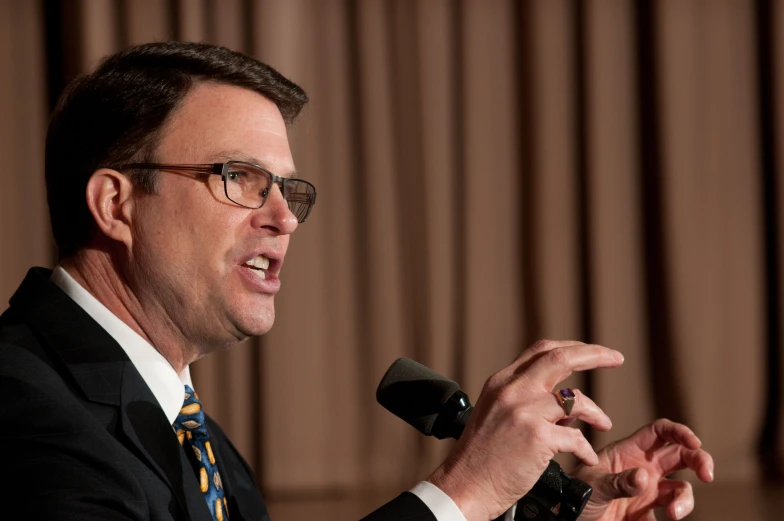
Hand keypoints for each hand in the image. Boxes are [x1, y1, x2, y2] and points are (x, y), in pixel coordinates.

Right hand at [427, 340, 624, 520]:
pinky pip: (576, 438)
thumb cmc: (480, 458)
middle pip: (560, 358)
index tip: (592, 352)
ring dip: (596, 412)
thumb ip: (522, 400)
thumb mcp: (494, 414)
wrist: (464, 486)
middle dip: (595, 354)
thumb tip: (564, 405)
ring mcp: (524, 411)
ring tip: (604, 424)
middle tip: (616, 358)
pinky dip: (586, 448)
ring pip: (575, 399)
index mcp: (501, 382)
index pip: (541, 351)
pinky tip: (588, 457)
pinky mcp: (536, 437)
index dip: (572, 347)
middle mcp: (512, 390)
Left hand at [572, 419, 714, 520]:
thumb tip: (644, 478)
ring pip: (681, 489)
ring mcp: (648, 492)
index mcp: (629, 451)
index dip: (680, 432)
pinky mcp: (647, 515)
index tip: (694, 443)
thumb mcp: (592, 484)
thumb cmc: (575, 495)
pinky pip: (668, 514)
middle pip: (682, 456)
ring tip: (673, 514)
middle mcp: (643, 468)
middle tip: (707, 475)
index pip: (661, 432)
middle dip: (700, 460)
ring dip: (685, 500)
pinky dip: (669, 519)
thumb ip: (618, 482)